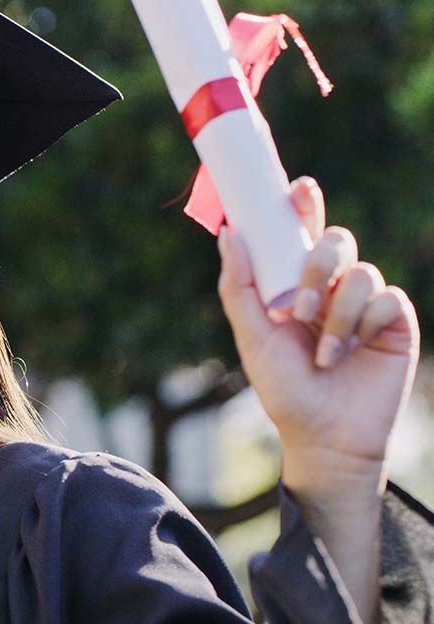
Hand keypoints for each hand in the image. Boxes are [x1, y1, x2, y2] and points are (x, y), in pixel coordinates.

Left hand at [217, 177, 418, 492]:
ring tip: (324, 353)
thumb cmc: (284, 388)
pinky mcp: (395, 320)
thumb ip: (239, 286)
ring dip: (337, 313)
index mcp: (296, 284)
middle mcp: (332, 287)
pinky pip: (386, 298)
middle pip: (335, 240)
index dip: (303, 205)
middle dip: (318, 265)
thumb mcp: (253, 338)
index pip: (301, 232)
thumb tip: (228, 232)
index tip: (297, 189)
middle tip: (299, 308)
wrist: (324, 435)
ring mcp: (366, 302)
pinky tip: (350, 355)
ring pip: (360, 272)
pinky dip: (362, 325)